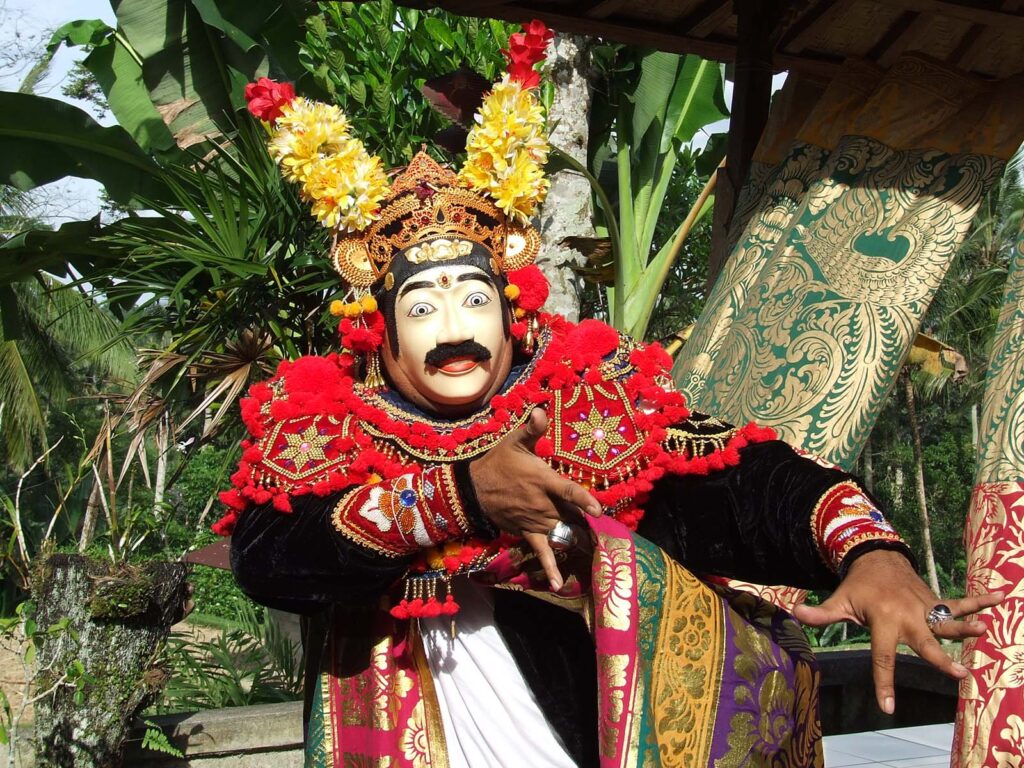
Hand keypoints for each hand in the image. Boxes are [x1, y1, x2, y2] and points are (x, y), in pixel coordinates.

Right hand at [469, 407, 601, 590]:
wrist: (473, 488)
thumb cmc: (498, 461)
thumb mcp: (513, 441)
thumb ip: (530, 429)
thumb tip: (542, 410)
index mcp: (541, 480)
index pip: (566, 490)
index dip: (583, 500)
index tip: (598, 510)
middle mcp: (540, 503)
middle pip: (570, 515)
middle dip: (589, 525)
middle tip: (609, 536)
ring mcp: (535, 520)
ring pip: (561, 532)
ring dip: (579, 541)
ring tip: (598, 552)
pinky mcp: (527, 532)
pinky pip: (541, 550)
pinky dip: (549, 567)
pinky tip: (557, 583)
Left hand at [792, 549, 1002, 714]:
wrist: (877, 557)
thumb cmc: (858, 587)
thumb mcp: (838, 601)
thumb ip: (821, 614)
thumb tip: (793, 613)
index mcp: (882, 621)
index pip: (882, 657)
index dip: (883, 682)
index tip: (888, 707)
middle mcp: (907, 616)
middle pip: (924, 642)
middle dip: (940, 658)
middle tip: (958, 673)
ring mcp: (924, 607)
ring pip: (946, 621)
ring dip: (965, 627)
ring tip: (984, 632)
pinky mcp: (936, 601)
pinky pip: (960, 602)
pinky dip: (981, 600)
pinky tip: (1002, 597)